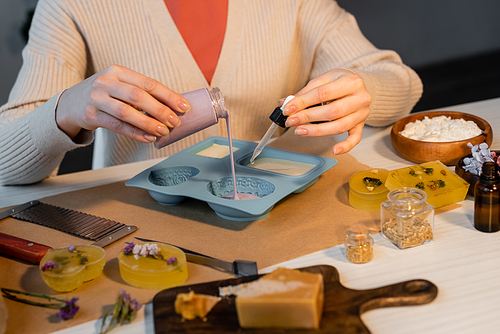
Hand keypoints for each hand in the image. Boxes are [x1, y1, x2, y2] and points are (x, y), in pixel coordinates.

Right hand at [56, 65, 189, 142]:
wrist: (70, 103)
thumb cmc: (105, 95)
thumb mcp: (120, 87)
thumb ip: (141, 94)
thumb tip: (173, 108)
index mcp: (118, 72)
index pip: (148, 83)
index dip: (168, 96)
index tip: (183, 107)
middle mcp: (106, 82)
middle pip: (138, 96)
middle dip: (160, 110)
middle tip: (175, 121)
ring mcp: (96, 98)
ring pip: (127, 112)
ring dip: (148, 123)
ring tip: (164, 131)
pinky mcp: (90, 115)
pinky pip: (117, 126)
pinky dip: (135, 133)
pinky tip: (149, 138)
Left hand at [282, 69, 370, 153]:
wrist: (358, 86)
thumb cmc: (340, 82)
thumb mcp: (323, 80)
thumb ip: (305, 92)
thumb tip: (285, 104)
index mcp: (351, 82)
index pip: (323, 93)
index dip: (303, 102)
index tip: (288, 109)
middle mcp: (361, 98)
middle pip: (332, 112)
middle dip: (308, 117)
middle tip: (291, 121)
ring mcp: (362, 113)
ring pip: (339, 126)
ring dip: (317, 131)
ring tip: (300, 131)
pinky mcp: (361, 125)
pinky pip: (355, 139)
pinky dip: (345, 146)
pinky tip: (334, 150)